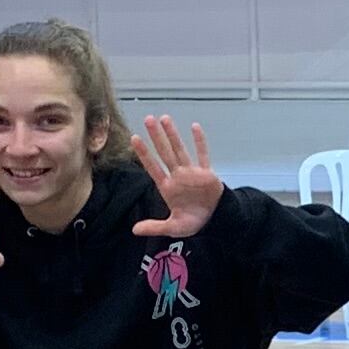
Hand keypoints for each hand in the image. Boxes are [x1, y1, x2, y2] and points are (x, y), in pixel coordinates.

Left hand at [126, 115, 223, 240]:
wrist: (215, 220)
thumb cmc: (192, 221)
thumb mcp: (172, 227)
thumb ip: (155, 227)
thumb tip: (134, 230)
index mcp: (167, 187)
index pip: (152, 167)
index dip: (143, 153)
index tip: (134, 138)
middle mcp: (177, 176)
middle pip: (165, 153)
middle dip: (156, 137)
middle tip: (148, 119)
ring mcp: (192, 172)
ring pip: (180, 150)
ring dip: (173, 135)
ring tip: (164, 118)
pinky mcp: (207, 173)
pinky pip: (203, 155)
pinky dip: (199, 142)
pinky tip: (194, 127)